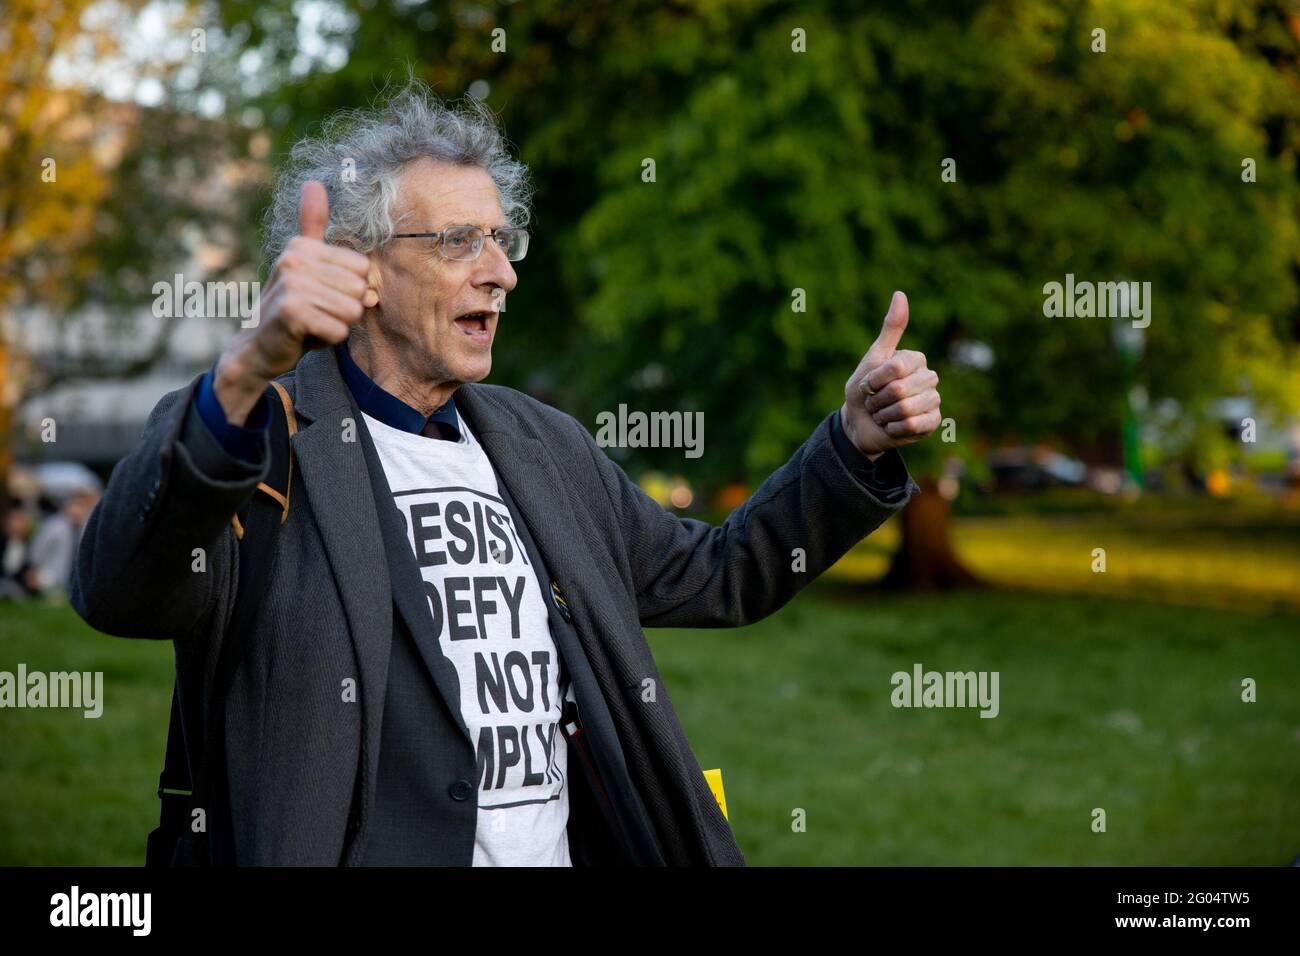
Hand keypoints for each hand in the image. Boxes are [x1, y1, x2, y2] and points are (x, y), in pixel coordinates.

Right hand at [213, 180, 371, 423]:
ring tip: (311, 324)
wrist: (258, 348)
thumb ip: (311, 226)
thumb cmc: (291, 309)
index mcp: (302, 246)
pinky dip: (327, 341)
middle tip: (316, 313)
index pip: (364, 269)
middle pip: (361, 290)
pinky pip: (338, 331)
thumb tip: (313, 181)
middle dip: (345, 311)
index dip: (352, 291)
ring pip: (352, 312)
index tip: (323, 296)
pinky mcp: (292, 312)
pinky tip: (305, 337)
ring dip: (336, 326)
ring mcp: (291, 285)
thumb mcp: (304, 265)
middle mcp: (294, 259)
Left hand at [839, 291, 940, 458]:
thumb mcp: (872, 358)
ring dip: (884, 415)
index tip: (869, 384)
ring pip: (906, 409)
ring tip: (882, 414)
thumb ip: (890, 329)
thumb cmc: (864, 390)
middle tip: (874, 402)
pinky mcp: (933, 422)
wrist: (859, 423)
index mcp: (916, 359)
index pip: (896, 367)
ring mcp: (933, 401)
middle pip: (900, 390)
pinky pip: (913, 426)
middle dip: (877, 400)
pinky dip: (894, 429)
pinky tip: (892, 426)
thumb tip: (900, 294)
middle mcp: (929, 377)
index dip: (875, 380)